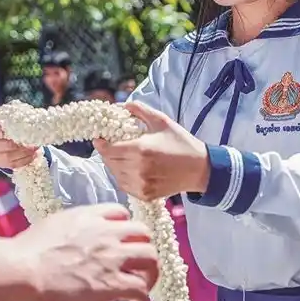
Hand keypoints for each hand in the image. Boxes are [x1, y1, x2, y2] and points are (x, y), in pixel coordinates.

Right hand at [0, 107, 39, 169]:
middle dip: (13, 145)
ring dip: (21, 154)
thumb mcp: (4, 110)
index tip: (1, 133)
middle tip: (29, 143)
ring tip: (34, 149)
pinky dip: (22, 161)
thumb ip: (11, 114)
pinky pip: (8, 164)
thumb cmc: (3, 115)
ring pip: (2, 157)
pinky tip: (32, 155)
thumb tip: (28, 120)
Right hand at [13, 203, 159, 300]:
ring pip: (150, 257)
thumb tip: (75, 247)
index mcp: (87, 217)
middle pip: (143, 233)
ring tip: (143, 284)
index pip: (120, 213)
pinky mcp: (112, 284)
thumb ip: (70, 233)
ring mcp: (111, 258)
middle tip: (137, 264)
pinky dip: (143, 296)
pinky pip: (141, 288)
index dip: (124, 228)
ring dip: (150, 271)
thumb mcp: (51, 229)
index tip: (122, 241)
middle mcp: (105, 233)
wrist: (20, 273)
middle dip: (143, 247)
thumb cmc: (24, 255)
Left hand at [93, 102, 208, 201]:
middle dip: (108, 153)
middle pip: (109, 162)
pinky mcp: (145, 195)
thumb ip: (140, 110)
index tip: (99, 138)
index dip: (100, 144)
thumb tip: (121, 105)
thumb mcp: (161, 121)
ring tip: (123, 156)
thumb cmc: (181, 143)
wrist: (199, 169)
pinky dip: (123, 177)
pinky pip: (125, 186)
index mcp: (141, 149)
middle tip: (112, 145)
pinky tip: (131, 169)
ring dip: (115, 165)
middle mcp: (139, 169)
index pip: (108, 150)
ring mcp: (142, 184)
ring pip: (115, 175)